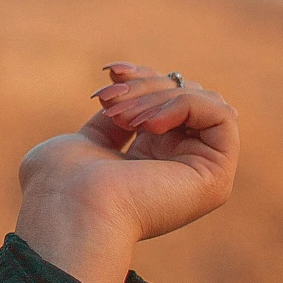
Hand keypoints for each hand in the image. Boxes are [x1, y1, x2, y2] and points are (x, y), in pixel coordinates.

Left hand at [14, 61, 238, 282]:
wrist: (70, 209)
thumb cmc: (61, 184)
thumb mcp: (88, 139)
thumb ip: (115, 121)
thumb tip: (128, 92)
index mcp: (147, 164)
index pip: (166, 102)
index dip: (143, 78)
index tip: (112, 73)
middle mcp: (177, 169)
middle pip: (185, 97)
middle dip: (146, 85)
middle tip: (110, 99)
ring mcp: (199, 175)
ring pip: (203, 101)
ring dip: (159, 95)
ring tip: (123, 116)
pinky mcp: (215, 177)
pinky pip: (221, 116)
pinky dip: (185, 105)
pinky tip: (150, 125)